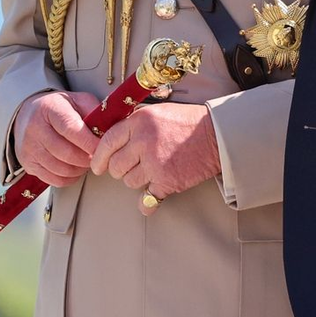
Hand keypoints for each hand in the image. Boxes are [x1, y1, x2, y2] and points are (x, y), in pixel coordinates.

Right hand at [13, 91, 102, 187]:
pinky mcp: (27, 162)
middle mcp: (34, 127)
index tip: (104, 148)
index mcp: (49, 108)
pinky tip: (74, 169)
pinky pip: (54, 179)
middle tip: (97, 157)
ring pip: (61, 169)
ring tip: (86, 161)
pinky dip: (69, 178)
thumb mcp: (77, 101)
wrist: (29, 114)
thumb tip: (110, 130)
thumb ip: (94, 112)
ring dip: (80, 170)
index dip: (90, 143)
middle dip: (88, 159)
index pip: (71, 129)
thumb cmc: (58, 108)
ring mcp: (28, 147)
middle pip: (66, 153)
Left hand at [89, 102, 220, 214]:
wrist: (217, 135)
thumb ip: (132, 124)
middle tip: (127, 168)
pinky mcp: (168, 181)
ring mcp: (155, 163)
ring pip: (129, 182)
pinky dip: (146, 203)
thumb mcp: (154, 113)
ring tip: (150, 172)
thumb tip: (110, 138)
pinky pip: (147, 199)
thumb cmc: (186, 122)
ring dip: (136, 180)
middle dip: (118, 170)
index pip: (106, 142)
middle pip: (115, 166)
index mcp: (137, 123)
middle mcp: (142, 142)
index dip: (99, 157)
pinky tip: (146, 203)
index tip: (97, 165)